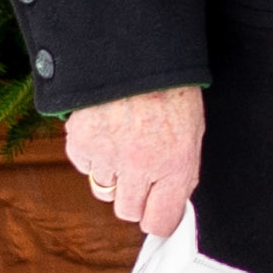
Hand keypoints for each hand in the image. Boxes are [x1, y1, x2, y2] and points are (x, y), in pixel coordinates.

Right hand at [66, 84, 205, 238]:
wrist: (138, 51)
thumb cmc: (172, 88)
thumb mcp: (192, 131)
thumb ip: (181, 172)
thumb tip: (171, 203)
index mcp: (175, 165)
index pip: (159, 222)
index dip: (157, 218)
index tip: (157, 211)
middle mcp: (140, 166)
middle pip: (127, 211)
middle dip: (134, 196)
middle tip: (140, 170)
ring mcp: (107, 155)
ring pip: (103, 189)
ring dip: (113, 174)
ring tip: (124, 142)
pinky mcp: (80, 141)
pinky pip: (84, 165)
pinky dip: (92, 153)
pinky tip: (106, 129)